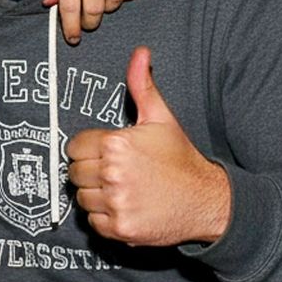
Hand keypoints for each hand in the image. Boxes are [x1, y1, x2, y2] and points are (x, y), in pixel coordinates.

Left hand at [66, 47, 229, 245]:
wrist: (206, 199)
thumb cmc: (181, 159)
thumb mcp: (161, 119)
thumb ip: (142, 86)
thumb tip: (140, 53)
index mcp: (117, 144)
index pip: (75, 147)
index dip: (89, 149)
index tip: (106, 153)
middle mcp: (113, 173)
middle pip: (75, 172)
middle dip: (91, 172)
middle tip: (116, 172)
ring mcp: (116, 203)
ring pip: (82, 198)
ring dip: (97, 195)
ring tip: (123, 189)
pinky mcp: (120, 228)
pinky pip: (94, 223)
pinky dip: (105, 218)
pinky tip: (126, 206)